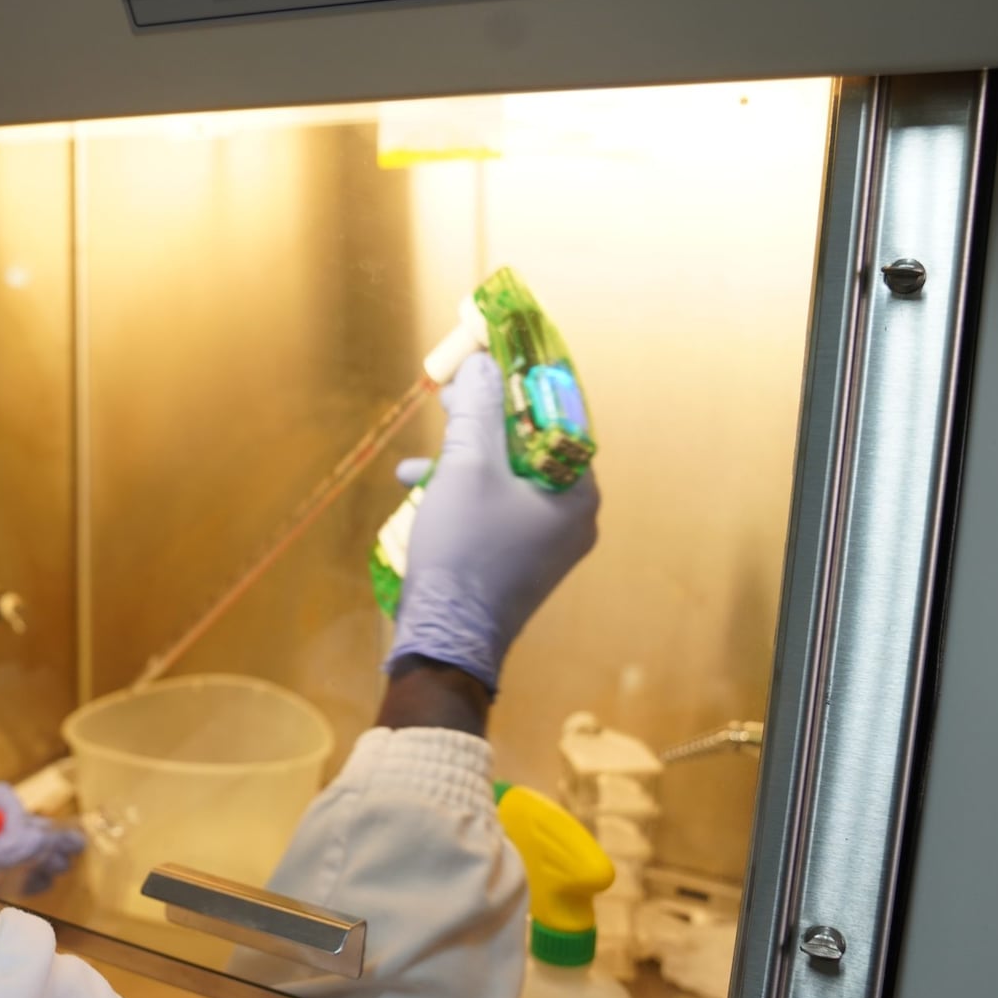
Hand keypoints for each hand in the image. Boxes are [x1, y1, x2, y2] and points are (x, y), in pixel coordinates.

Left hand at [0, 782, 85, 893]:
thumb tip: (40, 838)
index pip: (1, 799)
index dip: (16, 817)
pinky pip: (13, 875)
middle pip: (17, 824)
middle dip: (43, 836)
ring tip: (62, 865)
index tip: (18, 843)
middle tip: (72, 849)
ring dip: (44, 856)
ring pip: (21, 850)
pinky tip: (42, 882)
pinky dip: (30, 877)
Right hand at [388, 352, 598, 690]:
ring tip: (421, 459)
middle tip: (450, 397)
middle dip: (483, 421)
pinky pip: (495, 510)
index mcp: (577, 492)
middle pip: (530, 447)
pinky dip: (463, 495)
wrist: (446, 639)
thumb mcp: (466, 468)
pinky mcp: (518, 562)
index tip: (492, 357)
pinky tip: (421, 492)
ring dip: (463, 460)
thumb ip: (477, 409)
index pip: (559, 416)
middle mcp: (572, 517)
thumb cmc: (465, 550)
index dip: (523, 382)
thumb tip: (481, 364)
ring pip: (506, 479)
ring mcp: (546, 544)